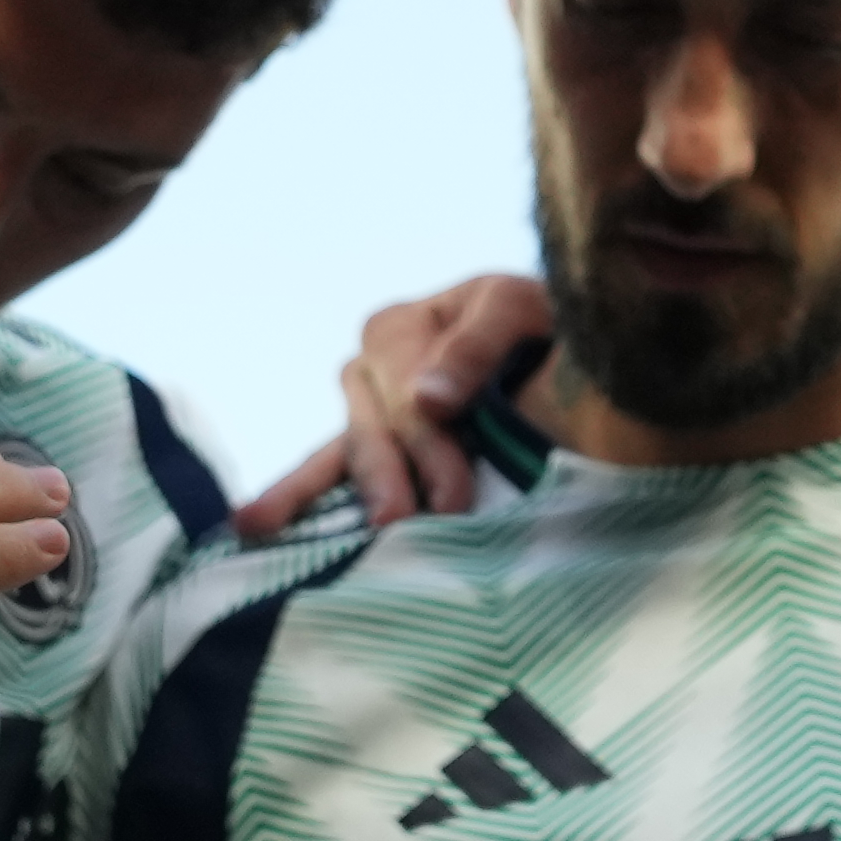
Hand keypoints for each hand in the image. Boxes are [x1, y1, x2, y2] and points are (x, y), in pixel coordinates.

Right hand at [236, 268, 550, 530]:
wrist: (590, 381)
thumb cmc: (558, 337)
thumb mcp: (523, 314)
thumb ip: (477, 346)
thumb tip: (426, 400)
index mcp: (408, 325)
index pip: (397, 383)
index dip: (423, 440)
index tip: (455, 494)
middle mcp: (379, 369)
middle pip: (369, 423)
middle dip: (390, 473)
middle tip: (407, 523)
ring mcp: (375, 418)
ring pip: (337, 453)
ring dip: (310, 492)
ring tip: (264, 525)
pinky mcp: (383, 461)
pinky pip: (328, 475)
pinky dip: (293, 499)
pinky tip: (250, 526)